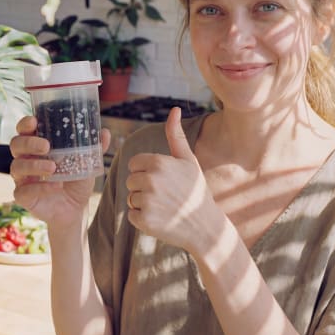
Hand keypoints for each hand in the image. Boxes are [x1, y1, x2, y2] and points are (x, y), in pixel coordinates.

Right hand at [9, 116, 110, 229]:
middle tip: (46, 146)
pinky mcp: (23, 196)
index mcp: (37, 147)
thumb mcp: (87, 163)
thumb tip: (105, 133)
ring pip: (16, 166)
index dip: (25, 124)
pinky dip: (39, 187)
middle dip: (29, 143)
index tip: (34, 121)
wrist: (75, 208)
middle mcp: (26, 160)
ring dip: (34, 165)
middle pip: (16, 144)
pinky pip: (23, 191)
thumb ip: (94, 148)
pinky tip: (55, 186)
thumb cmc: (76, 180)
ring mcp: (23, 178)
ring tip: (53, 168)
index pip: (24, 130)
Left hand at [126, 107, 221, 253]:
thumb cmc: (195, 190)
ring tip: (164, 207)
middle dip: (143, 188)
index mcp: (158, 162)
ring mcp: (147, 201)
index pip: (134, 164)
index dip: (146, 172)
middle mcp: (151, 180)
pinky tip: (161, 218)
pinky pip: (131, 215)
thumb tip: (175, 109)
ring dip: (142, 204)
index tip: (162, 180)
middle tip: (165, 195)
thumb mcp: (188, 159)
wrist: (204, 225)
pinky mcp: (144, 220)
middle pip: (130, 181)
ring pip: (130, 198)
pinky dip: (142, 219)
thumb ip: (176, 135)